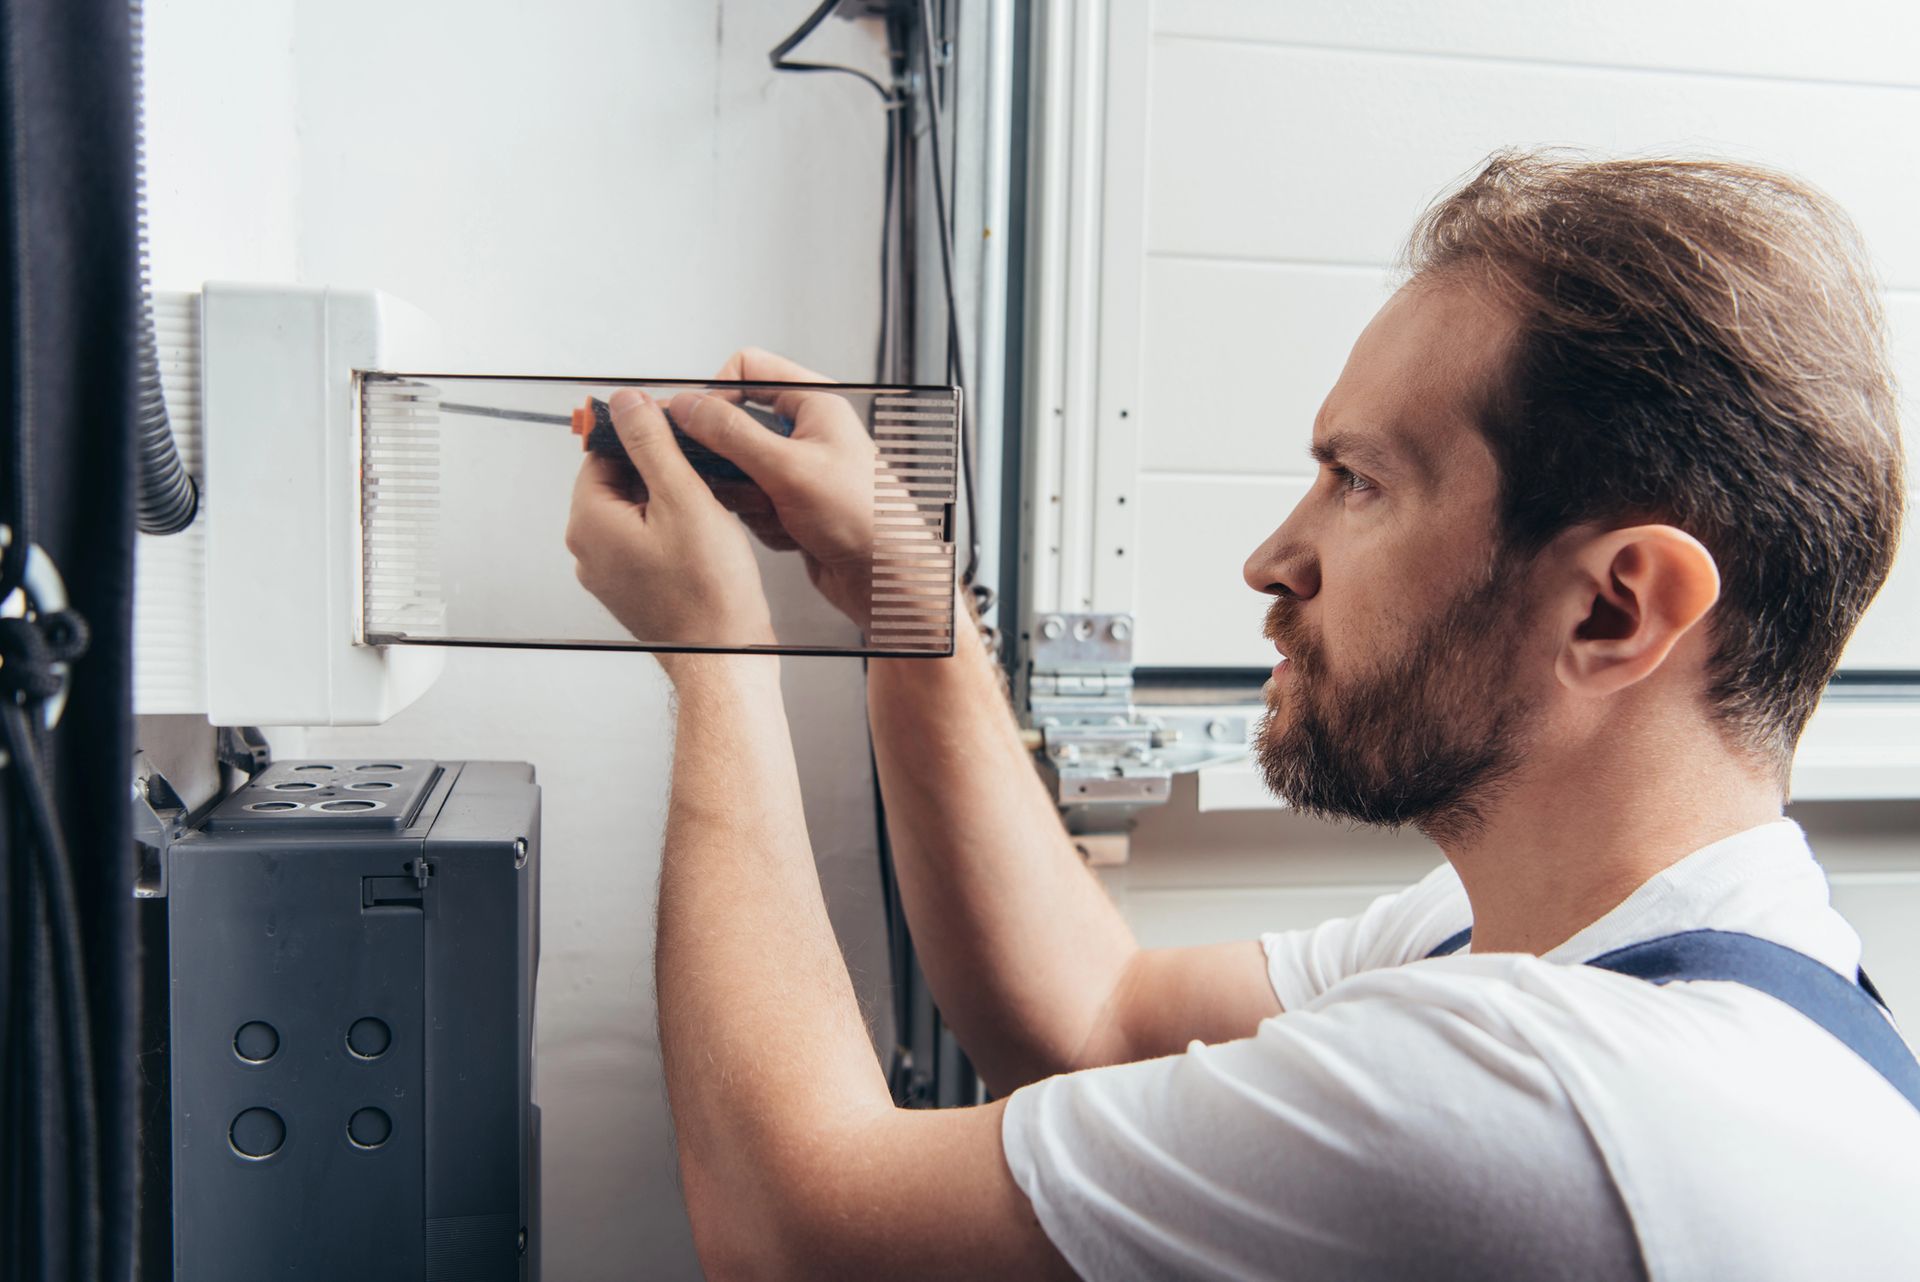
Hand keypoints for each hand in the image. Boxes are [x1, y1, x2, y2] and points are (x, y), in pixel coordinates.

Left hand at [565, 388, 775, 652]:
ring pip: (636, 510)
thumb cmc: (709, 594)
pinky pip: (646, 541)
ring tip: (708, 508)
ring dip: (670, 499)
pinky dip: (673, 530)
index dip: (644, 435)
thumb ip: (652, 443)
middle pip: (619, 480)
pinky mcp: (633, 588)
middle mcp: (588, 550)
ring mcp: (609, 572)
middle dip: (661, 469)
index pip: (604, 452)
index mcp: (589, 522)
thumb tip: (629, 403)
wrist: (725, 657)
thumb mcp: (684, 498)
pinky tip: (704, 536)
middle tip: (701, 475)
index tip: (677, 433)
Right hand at [665, 349, 879, 628]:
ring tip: (780, 515)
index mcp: (816, 402)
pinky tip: (793, 535)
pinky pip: (753, 503)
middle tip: (742, 484)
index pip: (747, 369)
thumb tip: (689, 406)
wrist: (885, 577)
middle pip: (736, 426)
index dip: (717, 392)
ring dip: (751, 499)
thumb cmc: (864, 517)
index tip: (697, 424)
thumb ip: (731, 433)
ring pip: (739, 470)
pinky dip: (766, 523)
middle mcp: (807, 431)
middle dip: (733, 463)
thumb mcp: (787, 467)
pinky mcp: (792, 504)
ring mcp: (799, 469)